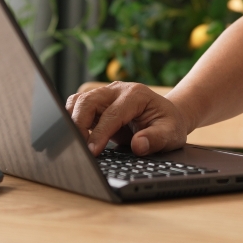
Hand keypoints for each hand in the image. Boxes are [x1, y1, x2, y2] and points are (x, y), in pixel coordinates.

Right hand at [64, 82, 191, 155]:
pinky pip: (77, 107)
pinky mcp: (97, 103)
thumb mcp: (171, 133)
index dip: (100, 133)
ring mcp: (105, 94)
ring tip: (73, 144)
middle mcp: (117, 90)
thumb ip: (156, 139)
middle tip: (77, 149)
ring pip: (78, 101)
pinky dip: (72, 120)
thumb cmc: (169, 124)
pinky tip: (74, 137)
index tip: (92, 152)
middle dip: (78, 125)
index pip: (112, 114)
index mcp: (136, 95)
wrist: (166, 115)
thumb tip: (139, 145)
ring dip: (72, 121)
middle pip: (88, 101)